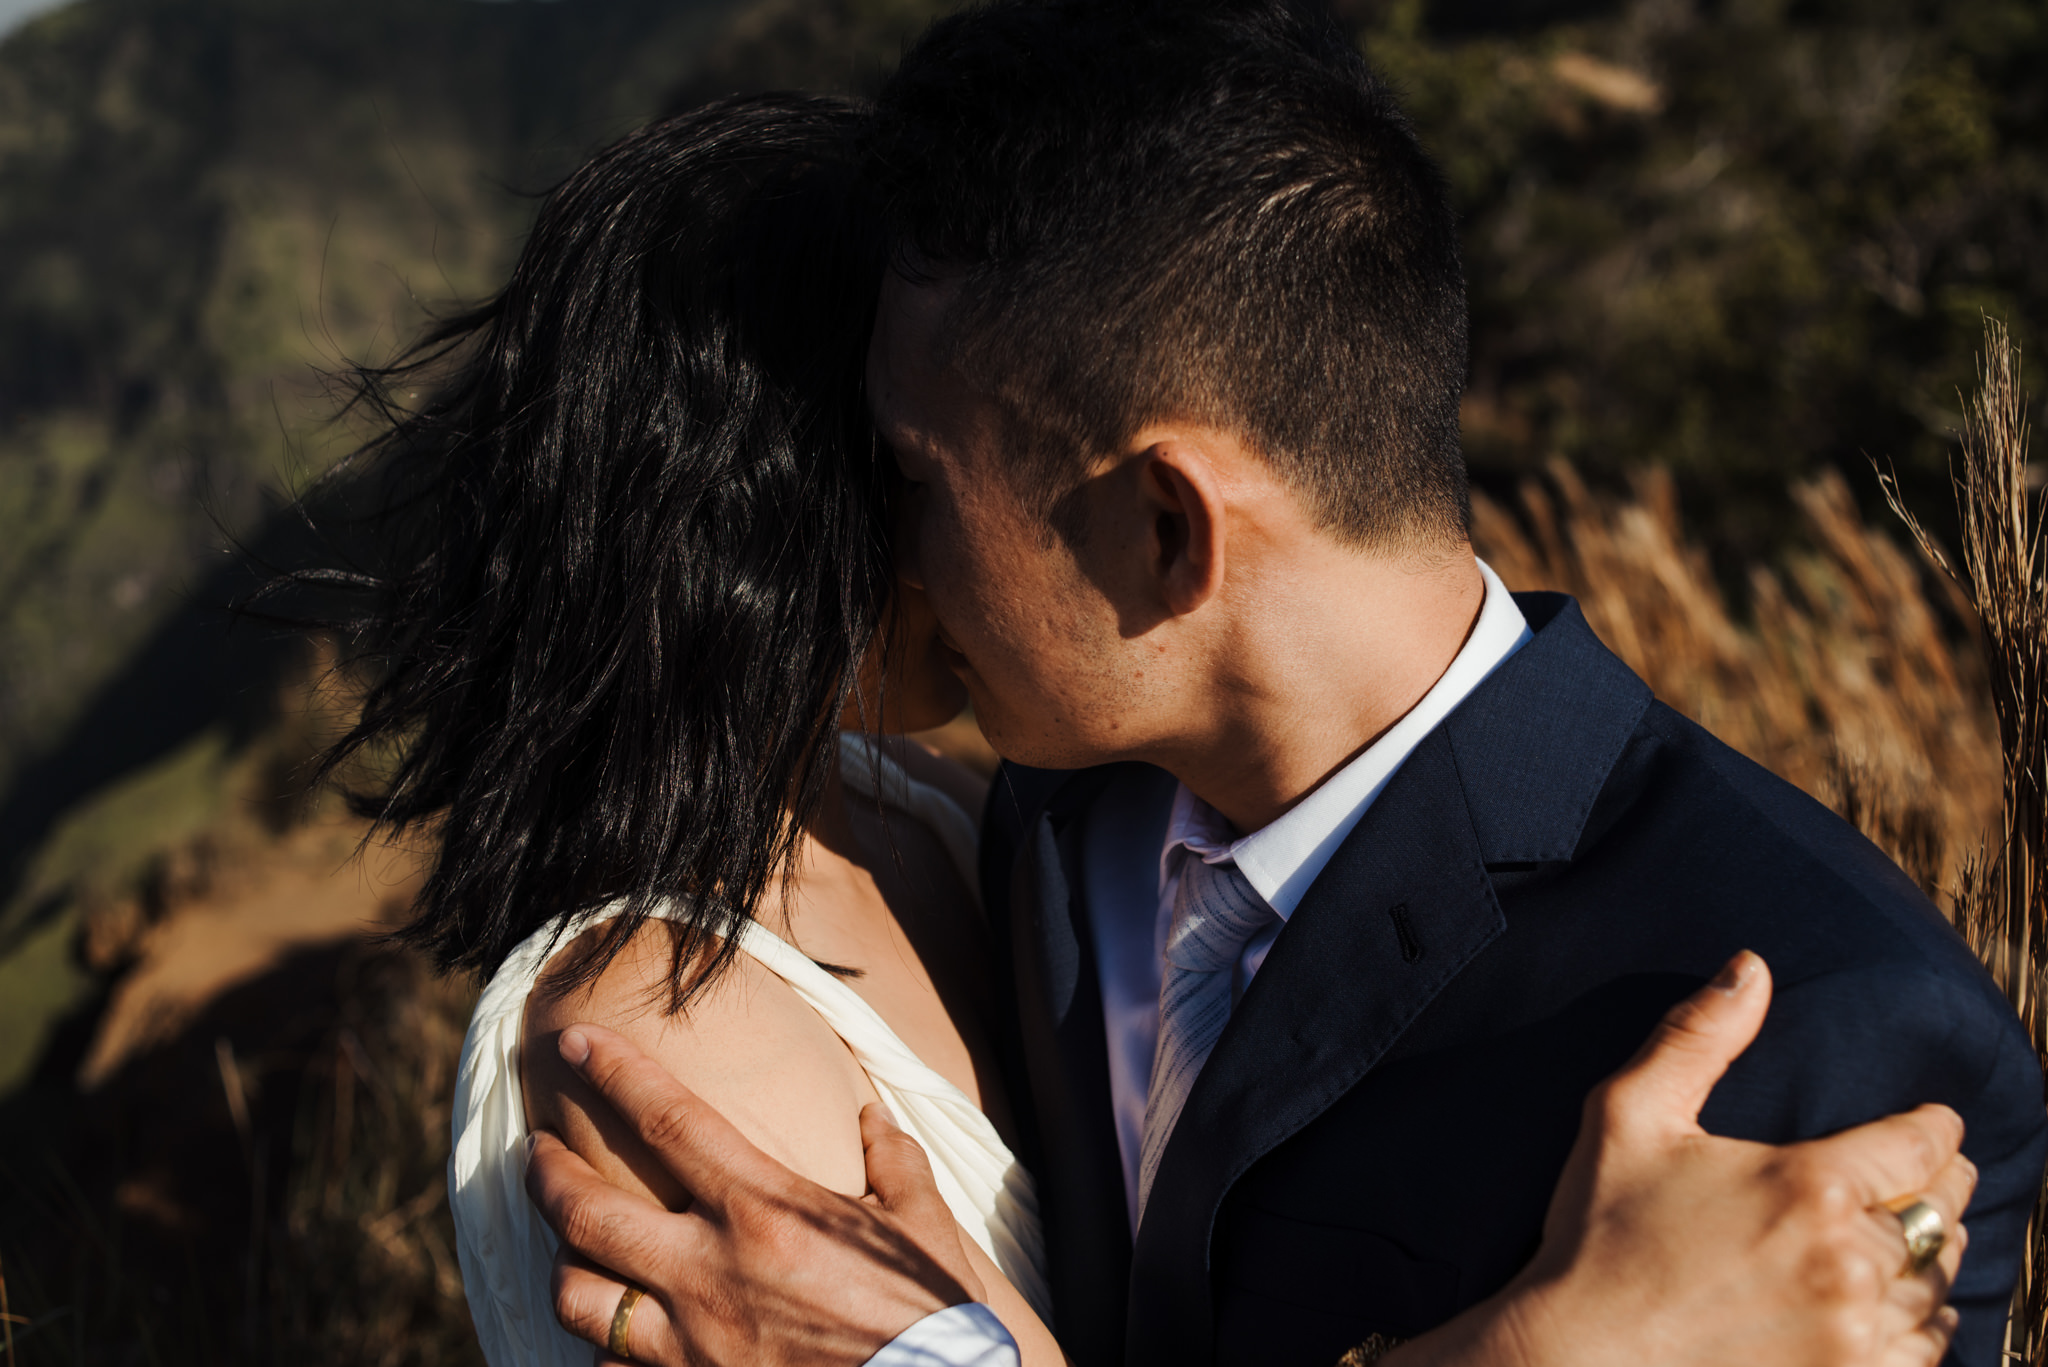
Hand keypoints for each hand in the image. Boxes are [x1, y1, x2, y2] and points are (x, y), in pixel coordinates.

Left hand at [525, 1022, 986, 1366]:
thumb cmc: (931, 1314)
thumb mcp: (920, 1223)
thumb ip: (893, 1162)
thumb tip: (874, 1120)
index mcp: (764, 1209)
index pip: (668, 1120)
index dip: (614, 1073)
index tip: (575, 1042)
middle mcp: (710, 1271)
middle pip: (587, 1211)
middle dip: (545, 1173)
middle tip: (535, 1151)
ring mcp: (691, 1343)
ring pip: (578, 1299)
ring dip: (565, 1265)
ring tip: (571, 1247)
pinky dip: (608, 1350)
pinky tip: (619, 1335)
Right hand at [1400, 951, 1969, 1366]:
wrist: (1577, 1361)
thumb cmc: (1597, 1237)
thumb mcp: (1628, 1116)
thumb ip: (1697, 1037)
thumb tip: (1751, 966)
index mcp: (1808, 1186)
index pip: (1921, 1146)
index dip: (1937, 1128)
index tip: (1936, 1124)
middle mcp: (1848, 1264)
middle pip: (1941, 1215)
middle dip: (1939, 1189)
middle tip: (1931, 1178)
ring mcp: (1855, 1338)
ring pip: (1938, 1288)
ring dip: (1932, 1261)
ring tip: (1914, 1243)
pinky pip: (1926, 1354)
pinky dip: (1923, 1329)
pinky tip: (1897, 1313)